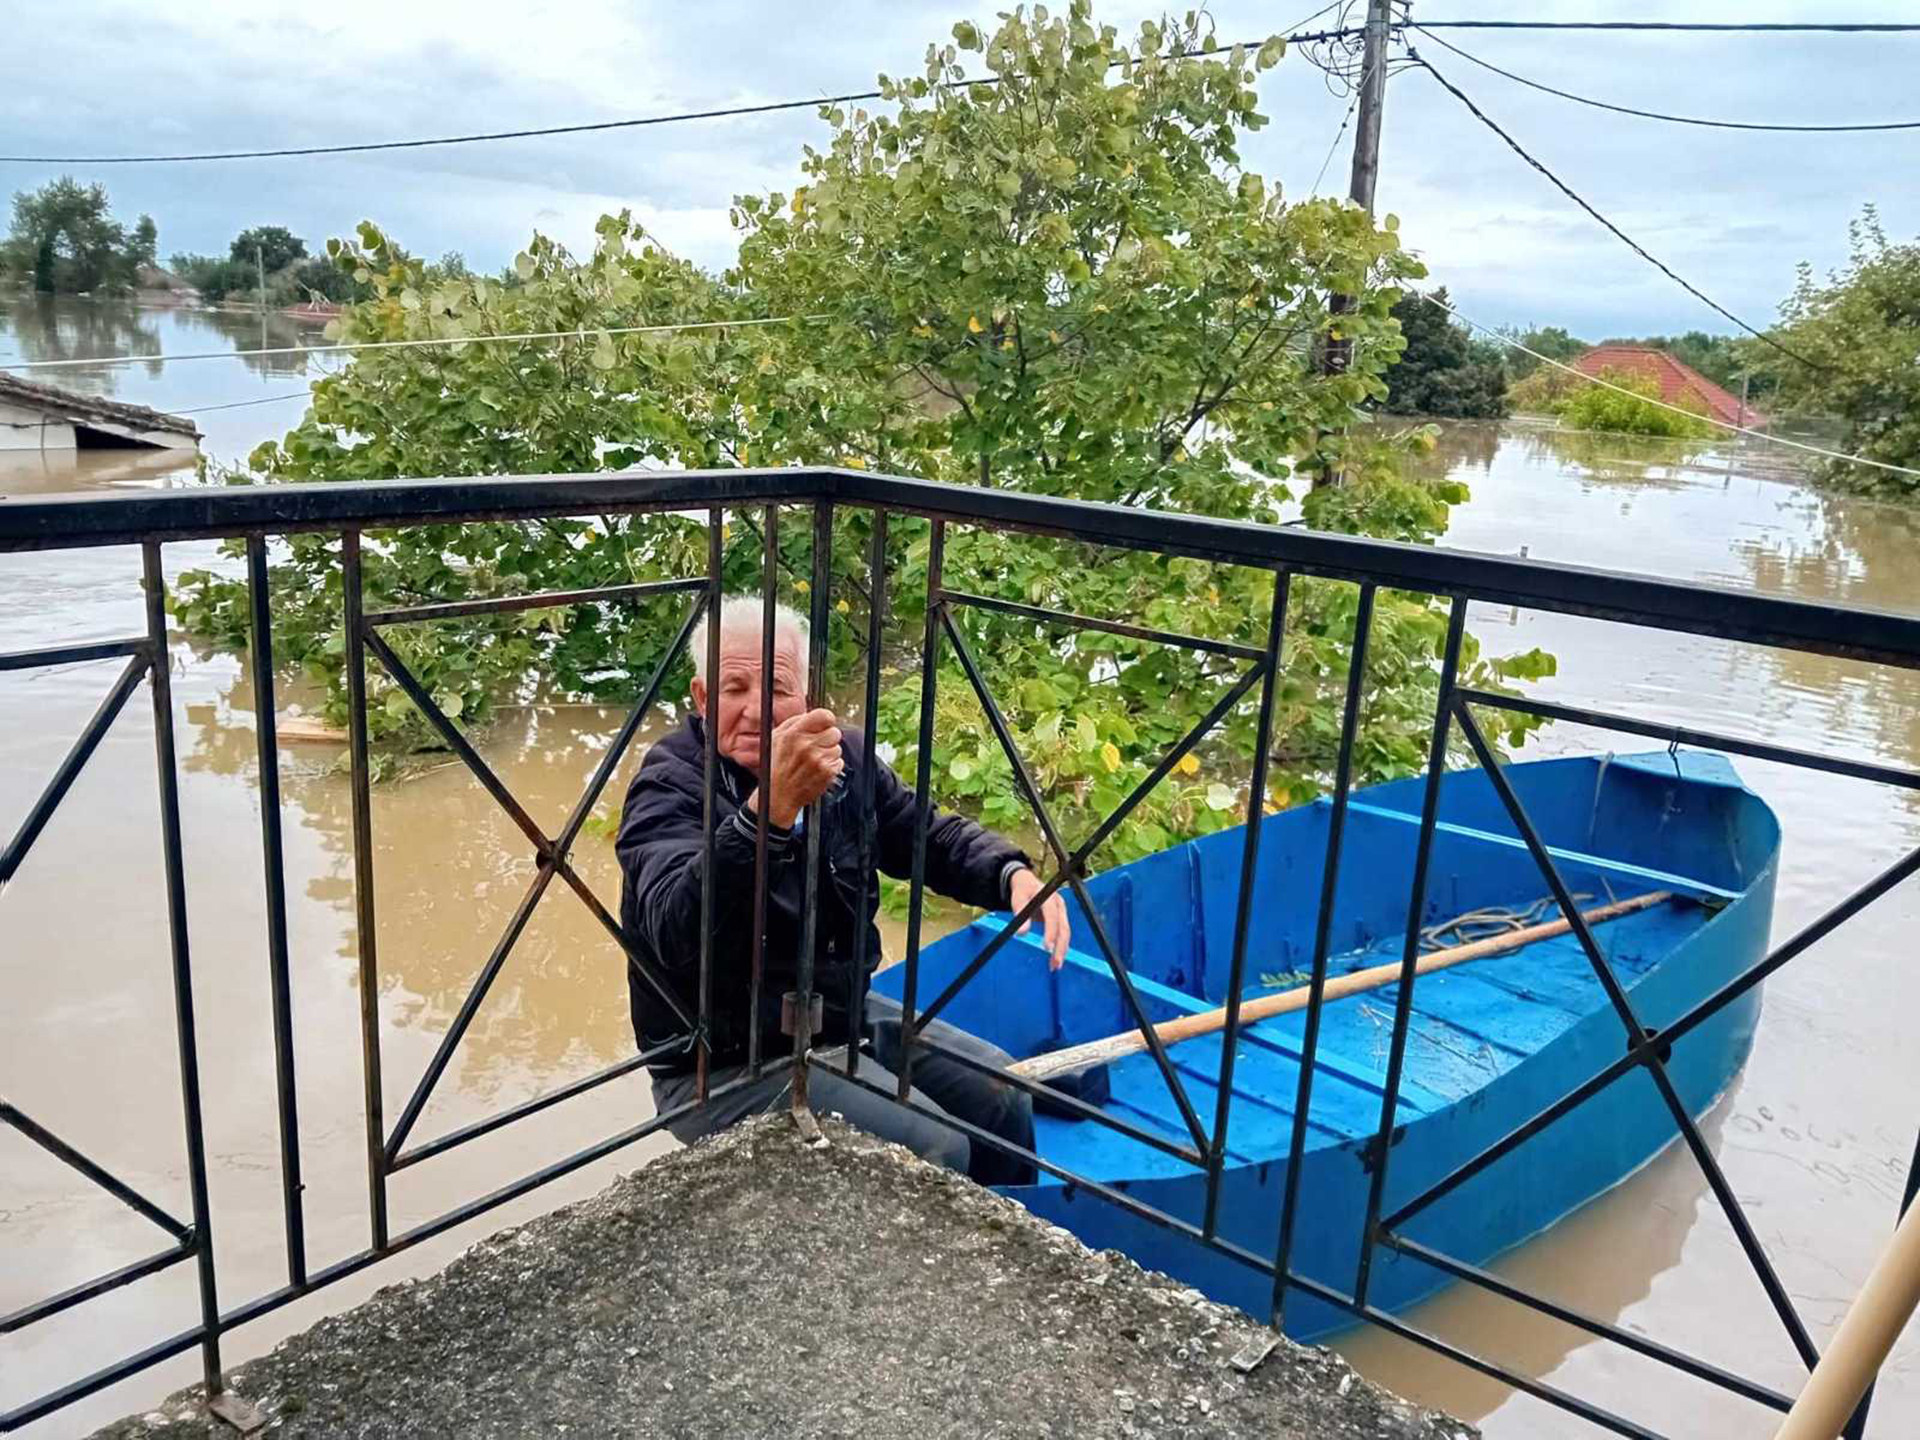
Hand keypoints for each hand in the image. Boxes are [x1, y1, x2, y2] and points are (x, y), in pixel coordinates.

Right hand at [747, 708, 842, 827]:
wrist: (778, 796)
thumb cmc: (776, 767)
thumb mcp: (776, 738)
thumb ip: (794, 722)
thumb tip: (811, 714)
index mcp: (794, 733)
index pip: (824, 715)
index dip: (826, 720)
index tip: (825, 724)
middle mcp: (806, 745)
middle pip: (835, 732)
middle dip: (828, 738)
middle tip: (817, 746)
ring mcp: (818, 760)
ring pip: (837, 748)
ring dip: (829, 753)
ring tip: (814, 761)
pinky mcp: (827, 772)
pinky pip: (839, 762)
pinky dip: (831, 766)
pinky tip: (817, 770)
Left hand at [1008, 867, 1070, 970]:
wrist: (1027, 882)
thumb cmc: (1023, 890)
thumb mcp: (1018, 898)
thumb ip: (1020, 913)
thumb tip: (1022, 933)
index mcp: (1050, 898)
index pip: (1053, 917)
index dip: (1051, 932)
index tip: (1047, 947)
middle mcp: (1060, 906)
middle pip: (1063, 928)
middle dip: (1060, 947)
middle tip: (1055, 963)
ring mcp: (1062, 913)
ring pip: (1065, 934)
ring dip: (1062, 950)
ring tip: (1055, 966)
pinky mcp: (1060, 920)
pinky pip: (1063, 935)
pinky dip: (1060, 947)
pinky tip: (1055, 960)